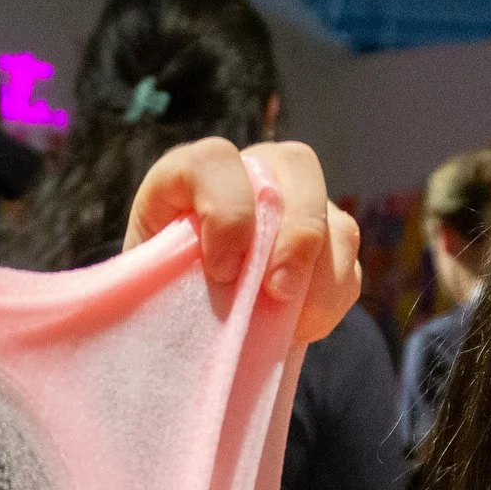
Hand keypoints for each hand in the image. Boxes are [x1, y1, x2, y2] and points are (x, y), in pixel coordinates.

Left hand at [123, 138, 360, 343]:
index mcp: (192, 173)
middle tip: (276, 292)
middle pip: (296, 165)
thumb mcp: (143, 280)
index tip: (219, 271)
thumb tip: (187, 300)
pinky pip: (347, 260)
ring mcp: (296, 203)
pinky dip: (332, 296)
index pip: (215, 160)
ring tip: (293, 325)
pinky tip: (302, 329)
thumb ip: (156, 276)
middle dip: (294, 233)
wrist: (184, 316)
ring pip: (333, 214)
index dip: (225, 212)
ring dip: (320, 273)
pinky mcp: (326, 241)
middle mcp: (252, 173)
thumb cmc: (154, 293)